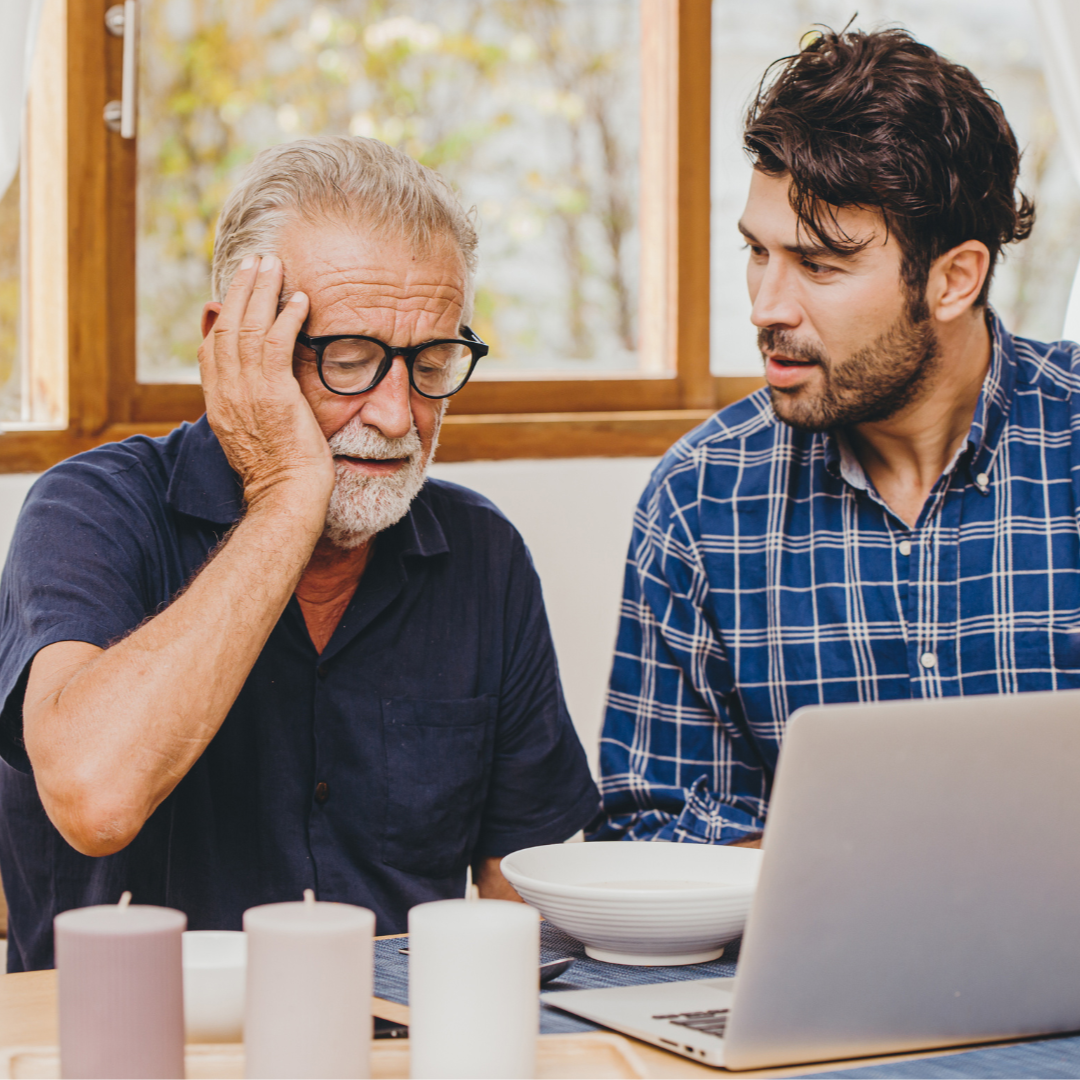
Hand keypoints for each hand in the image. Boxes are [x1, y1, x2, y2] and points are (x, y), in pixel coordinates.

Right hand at [199, 255, 334, 513]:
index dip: (223, 317)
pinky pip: (277, 342)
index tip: (235, 293)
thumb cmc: (280, 475)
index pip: (212, 349)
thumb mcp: (254, 437)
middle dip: (241, 290)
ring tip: (275, 265)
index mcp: (218, 404)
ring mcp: (246, 391)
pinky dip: (288, 317)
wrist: (286, 496)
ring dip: (263, 291)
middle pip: (226, 327)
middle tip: (255, 262)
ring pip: (248, 327)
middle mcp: (226, 393)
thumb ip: (251, 407)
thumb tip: (258, 390)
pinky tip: (301, 300)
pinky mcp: (272, 392)